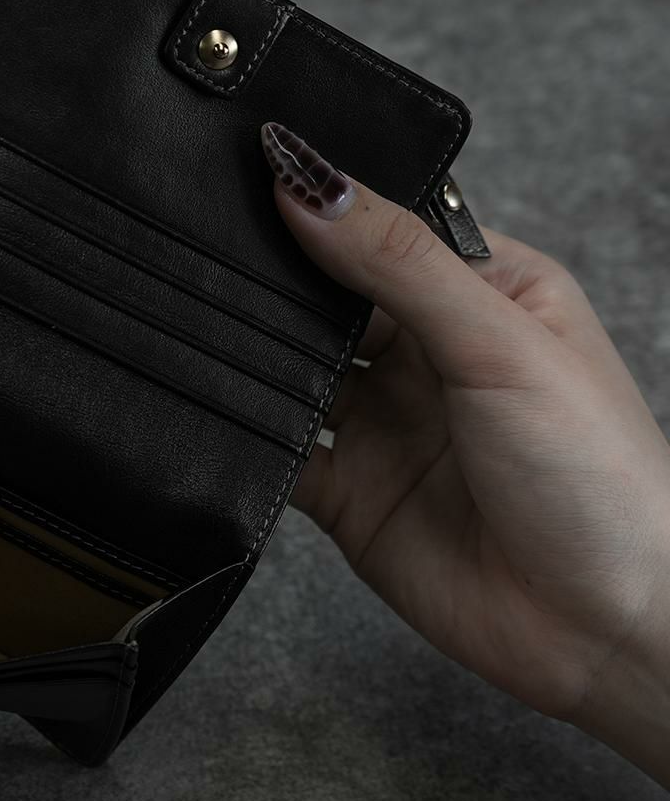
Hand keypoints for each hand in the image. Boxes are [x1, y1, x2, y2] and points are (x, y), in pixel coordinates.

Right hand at [261, 121, 669, 783]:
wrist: (606, 632)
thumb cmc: (601, 478)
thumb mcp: (500, 343)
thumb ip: (398, 262)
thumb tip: (310, 182)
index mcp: (479, 293)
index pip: (380, 225)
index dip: (321, 200)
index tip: (250, 168)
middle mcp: (424, 353)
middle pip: (324, 295)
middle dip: (272, 276)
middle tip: (202, 245)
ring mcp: (383, 422)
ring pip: (291, 368)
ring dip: (251, 351)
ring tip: (194, 319)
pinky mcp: (348, 490)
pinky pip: (278, 448)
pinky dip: (244, 430)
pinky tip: (215, 408)